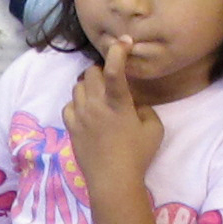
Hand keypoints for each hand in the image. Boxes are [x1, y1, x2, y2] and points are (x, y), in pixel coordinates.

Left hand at [64, 42, 164, 188]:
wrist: (112, 181)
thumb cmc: (137, 156)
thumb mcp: (153, 128)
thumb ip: (144, 109)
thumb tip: (134, 104)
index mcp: (118, 104)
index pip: (115, 70)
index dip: (117, 51)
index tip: (123, 42)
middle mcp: (96, 106)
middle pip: (90, 73)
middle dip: (101, 70)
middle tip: (110, 79)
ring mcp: (80, 116)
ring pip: (77, 87)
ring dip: (88, 85)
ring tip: (98, 95)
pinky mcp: (71, 128)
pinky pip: (68, 106)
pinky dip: (77, 103)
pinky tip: (86, 111)